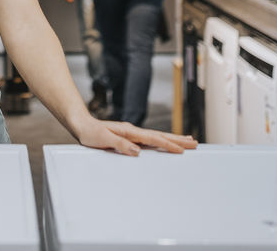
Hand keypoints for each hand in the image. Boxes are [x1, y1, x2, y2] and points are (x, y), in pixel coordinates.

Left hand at [74, 117, 197, 156]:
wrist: (81, 124)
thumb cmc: (90, 133)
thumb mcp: (103, 140)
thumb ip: (120, 145)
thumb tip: (138, 151)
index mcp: (130, 132)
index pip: (153, 139)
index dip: (168, 145)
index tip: (182, 150)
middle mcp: (134, 131)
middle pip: (160, 135)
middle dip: (178, 140)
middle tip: (195, 143)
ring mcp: (133, 133)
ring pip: (157, 136)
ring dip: (173, 139)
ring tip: (187, 141)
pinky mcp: (130, 137)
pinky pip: (150, 139)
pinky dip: (161, 140)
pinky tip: (165, 143)